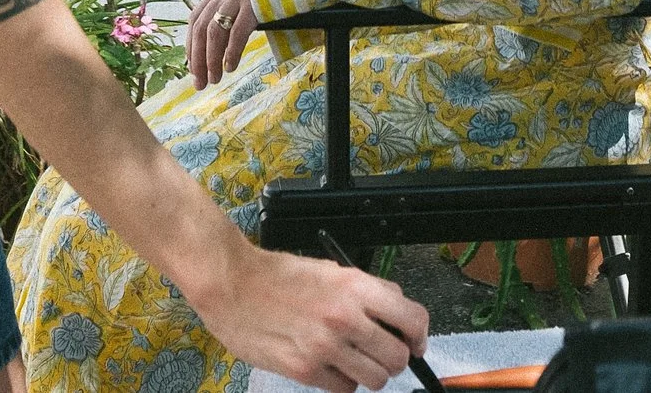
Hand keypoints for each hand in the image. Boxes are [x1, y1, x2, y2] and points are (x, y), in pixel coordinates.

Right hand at [187, 245, 428, 392]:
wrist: (231, 284)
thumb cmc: (275, 275)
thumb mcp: (329, 270)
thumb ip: (365, 290)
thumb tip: (395, 310)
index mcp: (354, 288)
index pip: (412, 319)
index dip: (420, 334)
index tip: (415, 340)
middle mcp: (344, 319)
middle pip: (398, 356)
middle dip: (395, 356)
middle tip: (382, 351)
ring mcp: (324, 348)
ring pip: (376, 379)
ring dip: (371, 372)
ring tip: (355, 359)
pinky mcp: (305, 371)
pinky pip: (344, 389)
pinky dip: (343, 381)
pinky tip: (331, 365)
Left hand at [188, 0, 256, 89]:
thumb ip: (234, 7)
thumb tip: (223, 41)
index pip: (196, 18)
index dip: (191, 44)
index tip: (193, 67)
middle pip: (200, 27)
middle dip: (197, 58)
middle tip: (199, 82)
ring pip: (214, 32)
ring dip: (211, 59)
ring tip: (214, 79)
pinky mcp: (255, 3)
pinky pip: (237, 32)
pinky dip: (231, 52)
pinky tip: (230, 67)